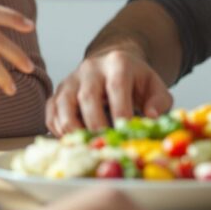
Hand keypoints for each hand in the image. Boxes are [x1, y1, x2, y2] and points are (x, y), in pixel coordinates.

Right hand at [46, 41, 171, 135]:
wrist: (113, 66)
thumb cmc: (135, 82)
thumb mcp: (155, 86)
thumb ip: (159, 101)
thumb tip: (151, 116)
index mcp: (117, 63)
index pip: (117, 87)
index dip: (121, 112)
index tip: (125, 134)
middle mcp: (90, 68)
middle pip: (87, 97)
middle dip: (96, 126)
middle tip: (105, 146)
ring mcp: (71, 80)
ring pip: (63, 105)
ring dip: (74, 130)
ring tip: (87, 146)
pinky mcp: (58, 93)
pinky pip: (51, 112)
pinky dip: (58, 130)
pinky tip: (74, 141)